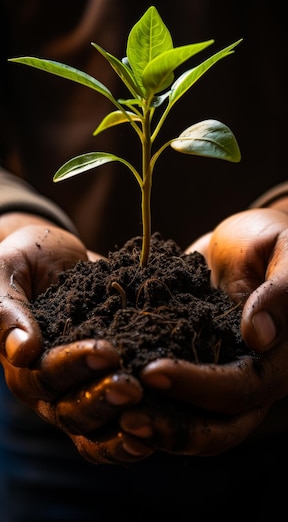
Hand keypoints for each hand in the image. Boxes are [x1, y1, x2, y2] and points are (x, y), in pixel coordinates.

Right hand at [0, 214, 152, 463]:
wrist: (56, 256)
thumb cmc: (24, 260)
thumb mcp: (6, 272)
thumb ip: (7, 310)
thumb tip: (22, 351)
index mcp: (21, 362)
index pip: (44, 376)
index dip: (75, 366)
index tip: (107, 352)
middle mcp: (49, 386)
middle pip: (70, 411)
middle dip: (102, 401)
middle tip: (133, 388)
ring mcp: (80, 390)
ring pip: (95, 427)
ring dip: (122, 427)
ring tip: (152, 420)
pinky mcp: (107, 385)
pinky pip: (119, 422)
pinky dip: (138, 430)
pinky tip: (162, 429)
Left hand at [119, 207, 287, 456]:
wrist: (244, 242)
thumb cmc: (269, 239)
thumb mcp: (282, 249)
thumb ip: (280, 289)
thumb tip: (259, 336)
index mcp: (280, 359)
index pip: (241, 389)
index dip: (198, 387)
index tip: (152, 372)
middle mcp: (254, 380)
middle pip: (219, 428)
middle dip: (172, 428)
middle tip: (124, 418)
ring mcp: (223, 380)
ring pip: (196, 426)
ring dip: (157, 428)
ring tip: (114, 418)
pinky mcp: (197, 371)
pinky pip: (176, 403)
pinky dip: (149, 408)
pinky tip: (113, 396)